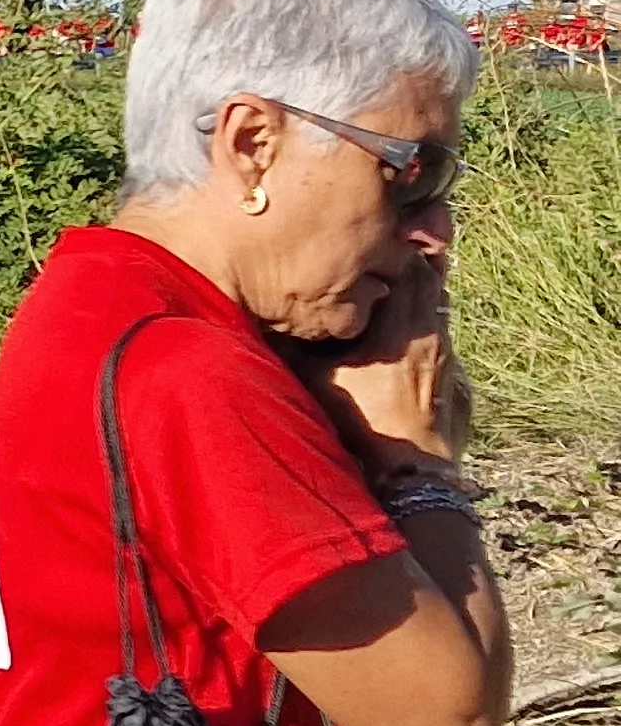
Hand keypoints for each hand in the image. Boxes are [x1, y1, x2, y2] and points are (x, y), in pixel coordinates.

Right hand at [305, 256, 463, 470]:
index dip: (393, 254)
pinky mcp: (456, 381)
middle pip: (431, 283)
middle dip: (408, 271)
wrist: (410, 476)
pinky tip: (400, 349)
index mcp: (404, 329)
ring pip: (438, 312)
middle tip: (380, 267)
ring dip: (416, 303)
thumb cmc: (362, 426)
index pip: (411, 269)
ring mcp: (450, 360)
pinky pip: (441, 342)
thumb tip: (269, 323)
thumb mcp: (319, 382)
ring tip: (387, 305)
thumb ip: (298, 347)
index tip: (371, 249)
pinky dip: (424, 333)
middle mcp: (434, 337)